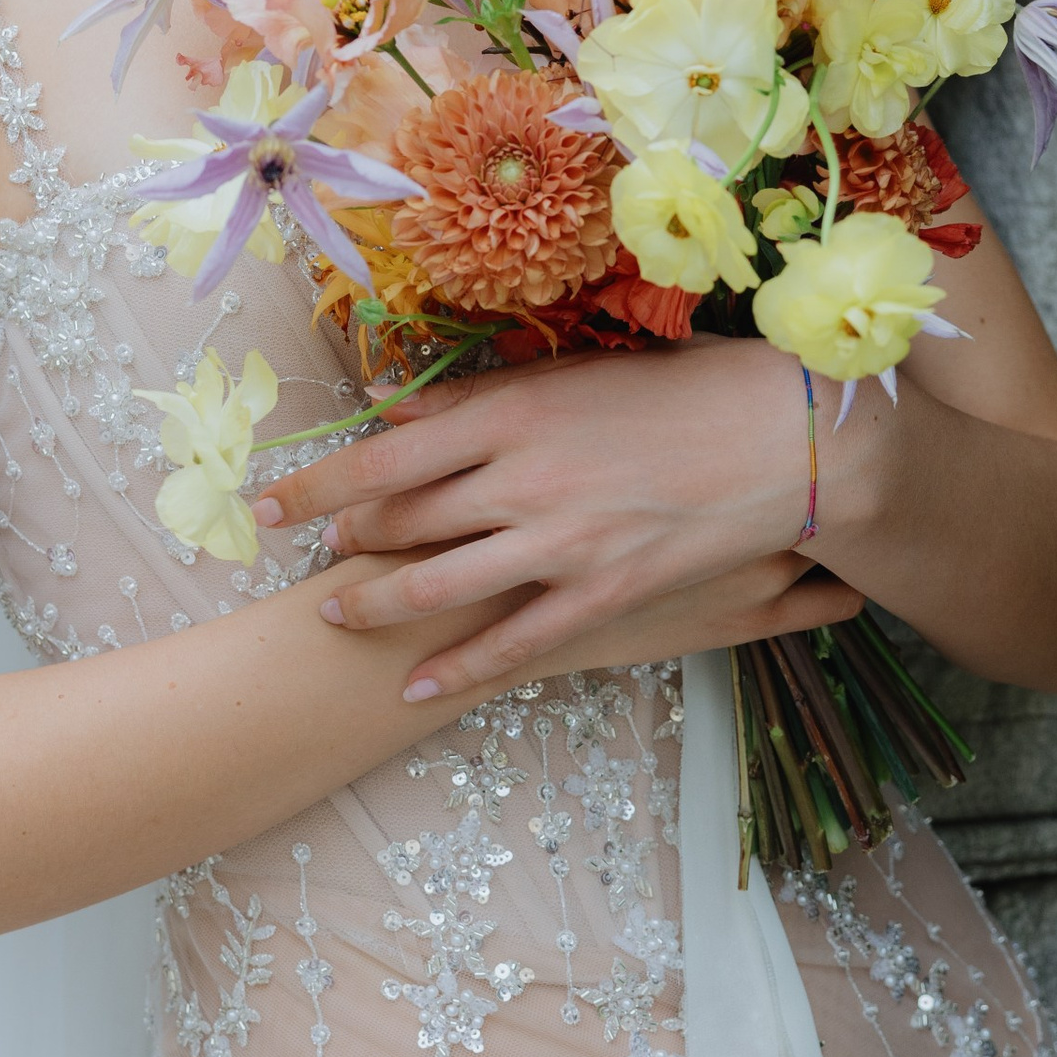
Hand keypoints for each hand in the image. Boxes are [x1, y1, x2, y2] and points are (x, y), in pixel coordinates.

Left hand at [263, 340, 866, 698]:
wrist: (785, 437)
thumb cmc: (684, 387)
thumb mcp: (576, 371)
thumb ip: (484, 397)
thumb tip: (399, 413)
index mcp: (513, 413)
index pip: (384, 457)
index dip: (317, 485)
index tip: (271, 501)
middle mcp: (523, 480)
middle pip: (401, 520)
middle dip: (345, 540)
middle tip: (312, 550)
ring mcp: (562, 544)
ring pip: (438, 587)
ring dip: (376, 604)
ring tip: (338, 612)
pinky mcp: (603, 594)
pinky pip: (514, 643)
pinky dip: (457, 668)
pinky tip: (414, 686)